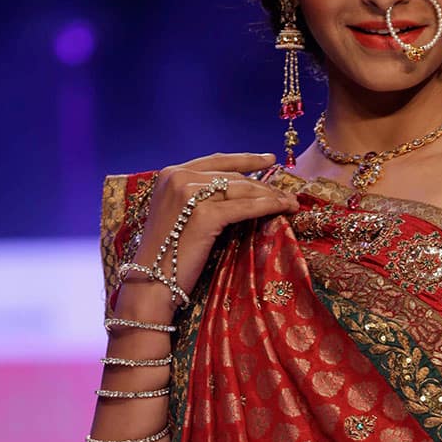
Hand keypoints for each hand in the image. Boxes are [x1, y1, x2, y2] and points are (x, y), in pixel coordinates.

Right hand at [127, 153, 299, 305]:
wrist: (151, 282)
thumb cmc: (166, 255)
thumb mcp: (178, 214)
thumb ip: (198, 197)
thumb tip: (238, 190)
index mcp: (170, 173)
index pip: (216, 161)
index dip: (246, 159)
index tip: (269, 160)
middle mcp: (178, 177)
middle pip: (232, 176)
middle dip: (264, 184)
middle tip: (286, 192)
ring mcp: (190, 194)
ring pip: (242, 189)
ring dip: (271, 195)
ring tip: (290, 203)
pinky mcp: (204, 215)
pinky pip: (245, 207)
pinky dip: (268, 207)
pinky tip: (283, 209)